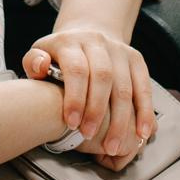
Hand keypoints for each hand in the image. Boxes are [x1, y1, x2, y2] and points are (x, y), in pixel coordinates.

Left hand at [25, 28, 154, 170]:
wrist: (86, 33)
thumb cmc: (59, 56)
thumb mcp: (40, 55)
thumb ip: (34, 63)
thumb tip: (41, 66)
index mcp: (70, 41)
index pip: (76, 68)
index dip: (75, 98)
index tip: (72, 124)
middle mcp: (97, 41)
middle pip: (103, 77)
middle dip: (97, 111)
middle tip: (90, 136)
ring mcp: (119, 50)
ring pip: (125, 86)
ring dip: (121, 119)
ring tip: (112, 145)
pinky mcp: (136, 59)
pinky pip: (144, 87)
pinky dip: (145, 112)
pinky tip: (142, 133)